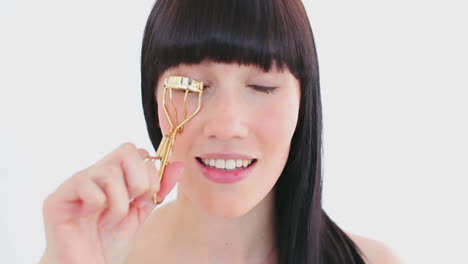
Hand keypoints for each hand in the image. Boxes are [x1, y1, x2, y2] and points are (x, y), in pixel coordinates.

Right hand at [40, 143, 183, 263]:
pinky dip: (98, 204)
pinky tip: (91, 217)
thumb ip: (157, 189)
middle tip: (134, 204)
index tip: (147, 198)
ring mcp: (74, 184)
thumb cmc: (109, 243)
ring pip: (110, 169)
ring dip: (120, 200)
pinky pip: (86, 184)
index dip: (150, 173)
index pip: (137, 151)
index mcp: (112, 176)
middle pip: (126, 150)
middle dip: (140, 181)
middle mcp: (93, 174)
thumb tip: (179, 164)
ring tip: (112, 218)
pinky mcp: (57, 198)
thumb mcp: (141, 213)